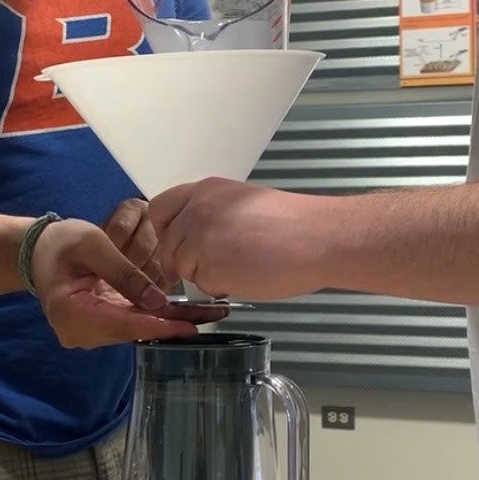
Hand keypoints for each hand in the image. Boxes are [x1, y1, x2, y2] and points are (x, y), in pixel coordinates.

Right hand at [30, 216, 211, 348]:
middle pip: (134, 330)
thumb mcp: (94, 245)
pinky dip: (158, 316)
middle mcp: (80, 332)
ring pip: (137, 328)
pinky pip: (133, 322)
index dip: (159, 325)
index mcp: (72, 314)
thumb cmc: (62, 242)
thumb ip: (124, 273)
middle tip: (214, 314)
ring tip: (209, 313)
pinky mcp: (100, 325)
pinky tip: (186, 313)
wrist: (38, 250)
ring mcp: (90, 332)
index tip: (191, 326)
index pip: (124, 324)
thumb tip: (158, 301)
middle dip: (173, 323)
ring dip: (170, 320)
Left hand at [150, 178, 337, 300]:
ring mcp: (200, 240)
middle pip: (168, 244)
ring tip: (238, 268)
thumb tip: (193, 236)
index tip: (180, 244)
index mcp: (205, 191)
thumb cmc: (292, 223)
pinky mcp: (210, 268)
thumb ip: (212, 213)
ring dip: (203, 275)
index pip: (161, 209)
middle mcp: (196, 211)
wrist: (317, 238)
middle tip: (213, 266)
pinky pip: (202, 285)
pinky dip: (219, 288)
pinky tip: (245, 277)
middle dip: (185, 260)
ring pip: (183, 267)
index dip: (166, 231)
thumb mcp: (242, 203)